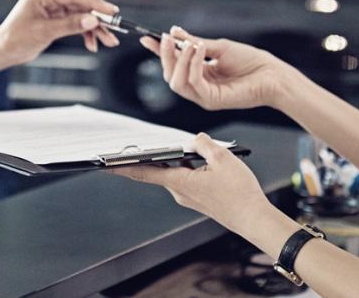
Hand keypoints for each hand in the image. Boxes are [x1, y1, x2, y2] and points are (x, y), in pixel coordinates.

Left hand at [0, 0, 120, 61]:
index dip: (95, 3)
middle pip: (80, 5)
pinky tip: (92, 44)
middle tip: (114, 29)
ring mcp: (52, 8)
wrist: (3, 51)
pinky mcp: (54, 18)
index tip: (111, 11)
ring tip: (108, 41)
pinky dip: (84, 33)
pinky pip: (75, 23)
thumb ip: (69, 25)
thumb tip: (91, 20)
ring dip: (94, 29)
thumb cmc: (15, 39)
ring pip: (80, 15)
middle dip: (98, 19)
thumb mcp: (44, 32)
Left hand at [113, 133, 273, 230]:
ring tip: (192, 149)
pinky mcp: (198, 199)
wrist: (253, 218)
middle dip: (153, 156)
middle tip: (139, 144)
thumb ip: (203, 144)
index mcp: (180, 181)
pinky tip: (204, 162)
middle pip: (159, 169)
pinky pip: (187, 179)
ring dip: (179, 160)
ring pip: (176, 173)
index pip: (144, 171)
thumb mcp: (223, 158)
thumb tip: (194, 139)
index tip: (105, 163)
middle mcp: (179, 192)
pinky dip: (189, 168)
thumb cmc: (240, 192)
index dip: (123, 166)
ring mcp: (188, 197)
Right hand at [139, 27, 297, 110]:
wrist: (273, 75)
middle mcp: (200, 86)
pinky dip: (193, 66)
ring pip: (176, 83)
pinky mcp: (211, 101)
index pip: (174, 64)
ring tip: (188, 44)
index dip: (160, 52)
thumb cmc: (252, 62)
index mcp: (200, 73)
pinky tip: (199, 51)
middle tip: (166, 38)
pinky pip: (193, 84)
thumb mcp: (219, 47)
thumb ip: (195, 43)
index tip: (149, 38)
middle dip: (165, 56)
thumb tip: (175, 33)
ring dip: (178, 61)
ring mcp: (204, 96)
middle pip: (170, 75)